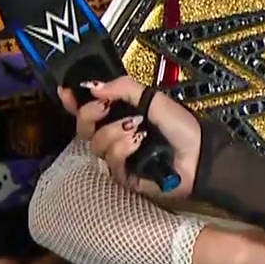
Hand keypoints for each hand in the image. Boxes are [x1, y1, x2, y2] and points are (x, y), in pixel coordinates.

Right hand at [58, 78, 201, 200]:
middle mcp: (113, 135)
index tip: (66, 91)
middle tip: (105, 107)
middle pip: (83, 128)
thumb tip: (92, 86)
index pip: (87, 109)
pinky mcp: (123, 176)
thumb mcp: (152, 97)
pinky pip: (111, 162)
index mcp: (118, 115)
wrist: (199, 153)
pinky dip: (123, 148)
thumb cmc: (179, 125)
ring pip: (96, 145)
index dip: (72, 101)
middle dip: (89, 115)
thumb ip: (122, 88)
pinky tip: (139, 142)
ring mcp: (117, 157)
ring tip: (137, 128)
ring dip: (114, 133)